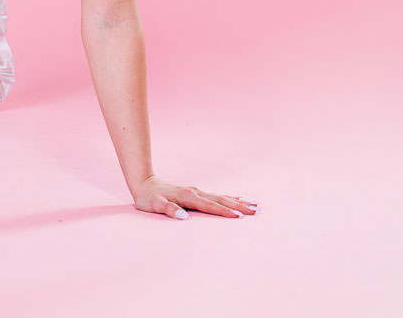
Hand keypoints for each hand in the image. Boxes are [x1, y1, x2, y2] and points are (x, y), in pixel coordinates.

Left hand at [131, 174, 257, 219]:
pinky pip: (217, 196)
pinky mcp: (196, 193)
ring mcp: (197, 191)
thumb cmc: (149, 198)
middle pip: (222, 200)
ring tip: (255, 204)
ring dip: (239, 201)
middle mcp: (196, 192)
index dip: (225, 211)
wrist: (145, 184)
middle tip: (257, 210)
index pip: (210, 206)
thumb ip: (169, 210)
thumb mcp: (155, 205)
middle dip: (240, 205)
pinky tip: (239, 197)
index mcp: (189, 196)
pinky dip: (230, 197)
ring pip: (222, 197)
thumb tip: (183, 217)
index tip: (240, 216)